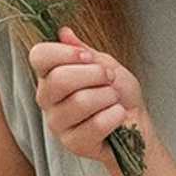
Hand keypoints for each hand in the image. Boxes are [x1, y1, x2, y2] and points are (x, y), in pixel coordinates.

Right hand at [29, 27, 147, 169]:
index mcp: (50, 75)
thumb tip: (64, 32)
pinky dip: (115, 116)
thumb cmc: (119, 94)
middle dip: (95, 75)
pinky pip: (96, 124)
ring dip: (108, 96)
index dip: (65, 53)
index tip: (88, 56)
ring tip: (113, 100)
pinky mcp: (71, 144)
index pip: (39, 56)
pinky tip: (116, 117)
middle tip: (109, 79)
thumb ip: (82, 49)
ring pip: (80, 101)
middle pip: (59, 79)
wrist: (136, 123)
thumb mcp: (104, 63)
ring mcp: (56, 123)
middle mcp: (46, 99)